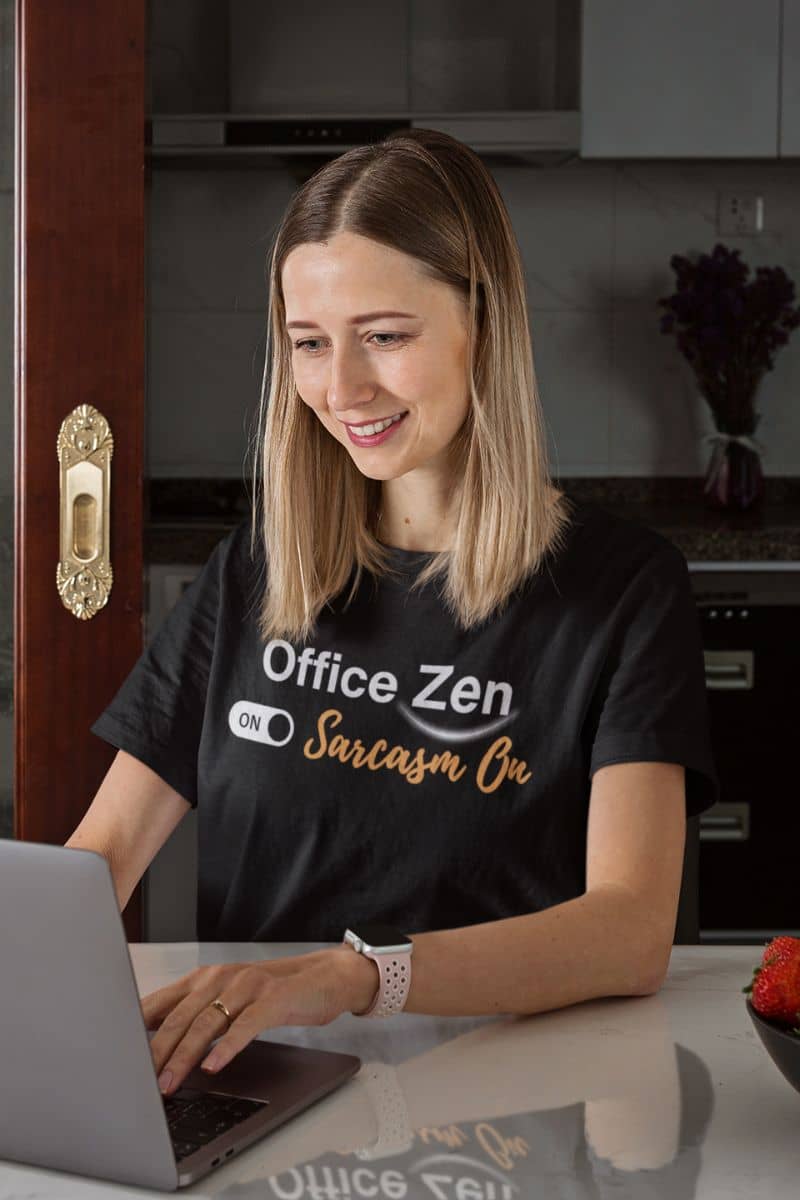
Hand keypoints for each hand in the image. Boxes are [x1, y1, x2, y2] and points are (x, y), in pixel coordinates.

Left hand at [141, 947, 375, 1095]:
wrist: (323, 977)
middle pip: (179, 1017)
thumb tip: (153, 1044)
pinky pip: (245, 1026)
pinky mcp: (273, 1000)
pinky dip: (226, 1047)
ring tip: (170, 1082)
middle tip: (140, 1081)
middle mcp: (221, 978)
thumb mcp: (228, 1000)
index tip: (119, 1058)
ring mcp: (247, 987)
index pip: (161, 1003)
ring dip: (184, 1056)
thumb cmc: (272, 993)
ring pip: (207, 1023)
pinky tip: (214, 1065)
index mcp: (204, 978)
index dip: (137, 1031)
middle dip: (155, 1052)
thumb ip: (195, 1014)